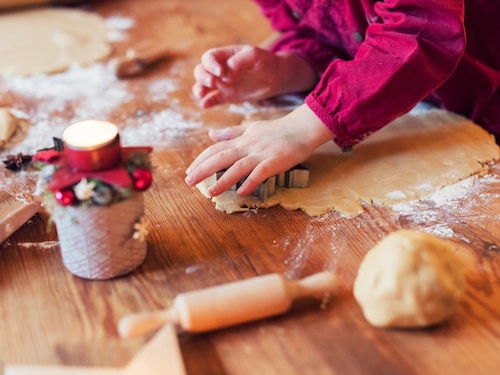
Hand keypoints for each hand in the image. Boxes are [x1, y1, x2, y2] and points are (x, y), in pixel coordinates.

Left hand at [185, 105, 332, 195]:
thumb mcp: (251, 128)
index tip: (188, 171)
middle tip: (189, 181)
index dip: (201, 160)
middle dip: (203, 169)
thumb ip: (230, 133)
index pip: (215, 149)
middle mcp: (247, 146)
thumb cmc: (277, 130)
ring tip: (211, 192)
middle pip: (221, 157)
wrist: (302, 128)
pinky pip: (260, 173)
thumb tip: (210, 134)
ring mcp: (261, 154)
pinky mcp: (275, 161)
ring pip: (238, 167)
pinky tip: (241, 192)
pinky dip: (250, 182)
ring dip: (223, 180)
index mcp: (241, 140)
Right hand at [192, 45, 317, 107]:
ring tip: (201, 94)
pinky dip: (207, 102)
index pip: (209, 58)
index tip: (220, 72)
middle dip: (202, 77)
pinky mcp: (227, 96)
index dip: (210, 64)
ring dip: (199, 89)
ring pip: (203, 86)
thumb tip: (225, 76)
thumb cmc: (265, 61)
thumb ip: (237, 62)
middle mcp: (220, 69)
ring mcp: (222, 83)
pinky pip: (213, 99)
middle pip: (201, 71)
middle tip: (211, 83)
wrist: (276, 77)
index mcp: (224, 55)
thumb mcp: (253, 55)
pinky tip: (205, 105)